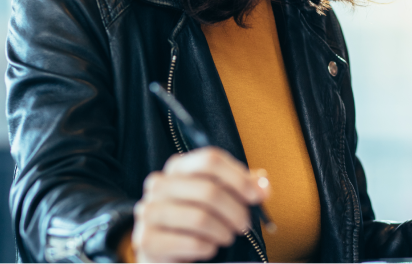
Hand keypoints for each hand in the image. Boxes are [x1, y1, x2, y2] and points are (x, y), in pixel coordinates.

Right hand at [132, 147, 269, 263]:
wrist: (166, 251)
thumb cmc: (197, 218)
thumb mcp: (220, 196)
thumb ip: (243, 186)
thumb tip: (264, 185)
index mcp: (177, 166)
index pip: (211, 159)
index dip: (239, 177)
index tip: (257, 196)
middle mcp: (159, 184)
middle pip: (209, 190)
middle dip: (235, 211)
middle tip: (244, 225)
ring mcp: (149, 211)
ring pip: (200, 217)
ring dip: (223, 231)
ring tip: (226, 237)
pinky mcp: (147, 240)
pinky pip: (190, 242)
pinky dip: (207, 248)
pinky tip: (208, 248)